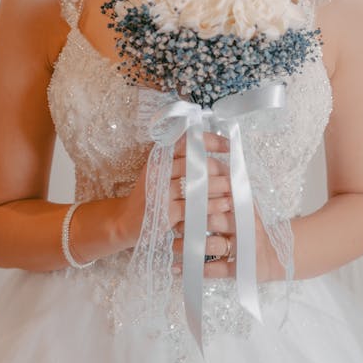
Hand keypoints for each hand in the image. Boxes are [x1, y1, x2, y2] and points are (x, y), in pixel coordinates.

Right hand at [115, 130, 230, 248]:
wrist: (127, 221)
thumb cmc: (151, 194)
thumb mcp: (160, 172)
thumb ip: (180, 162)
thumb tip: (213, 155)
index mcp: (159, 157)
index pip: (186, 141)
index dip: (210, 141)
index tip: (229, 145)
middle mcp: (158, 170)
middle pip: (195, 164)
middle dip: (219, 169)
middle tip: (235, 174)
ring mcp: (161, 191)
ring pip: (197, 185)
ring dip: (220, 187)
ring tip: (235, 189)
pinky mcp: (165, 212)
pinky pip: (195, 207)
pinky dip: (213, 206)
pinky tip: (225, 206)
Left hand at [171, 141, 280, 282]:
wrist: (276, 256)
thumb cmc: (252, 225)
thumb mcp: (245, 203)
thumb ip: (228, 185)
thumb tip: (204, 160)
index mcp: (245, 205)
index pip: (223, 193)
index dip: (201, 191)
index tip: (181, 189)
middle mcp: (246, 225)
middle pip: (215, 218)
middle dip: (191, 219)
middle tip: (171, 218)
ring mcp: (244, 248)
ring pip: (213, 245)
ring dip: (190, 245)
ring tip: (172, 243)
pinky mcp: (240, 269)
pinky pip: (215, 270)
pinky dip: (195, 269)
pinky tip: (177, 268)